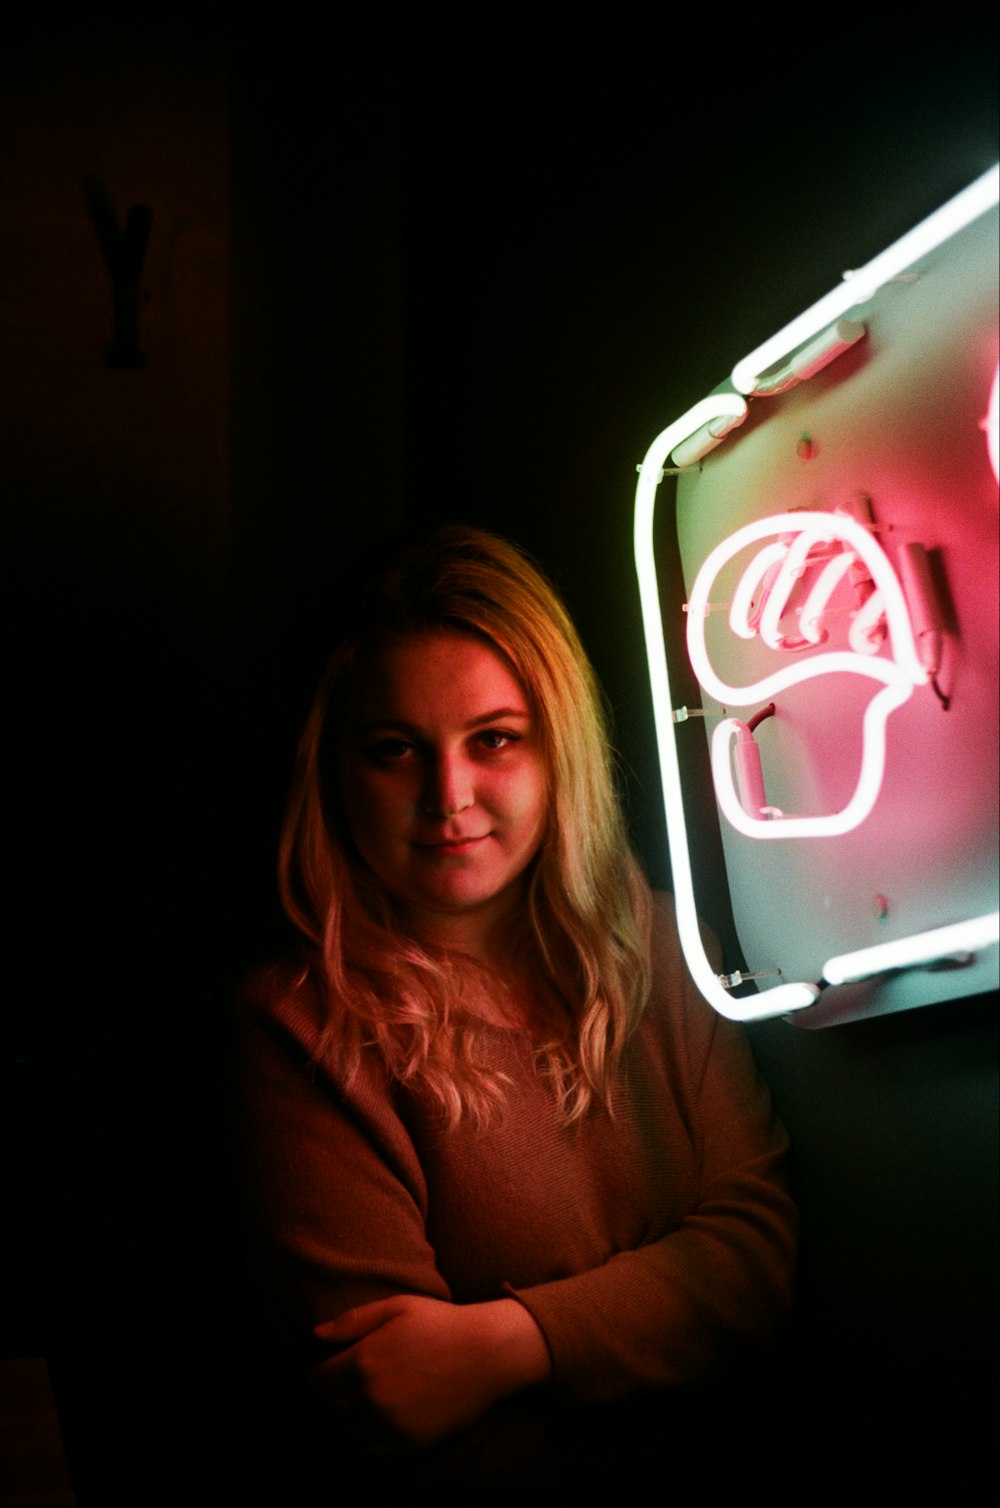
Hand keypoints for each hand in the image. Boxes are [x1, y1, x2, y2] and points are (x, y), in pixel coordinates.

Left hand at [311, 1293, 550, 1450]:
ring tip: (365, 1405)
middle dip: (332, 1399)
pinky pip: (372, 1452)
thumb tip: (315, 1334)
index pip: (316, 1385)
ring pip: (348, 1434)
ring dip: (350, 1421)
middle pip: (329, 1410)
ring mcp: (391, 1425)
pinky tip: (382, 1421)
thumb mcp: (397, 1307)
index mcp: (363, 1361)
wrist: (488, 1353)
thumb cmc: (441, 1323)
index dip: (317, 1380)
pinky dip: (369, 1440)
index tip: (326, 1375)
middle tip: (345, 1389)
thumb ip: (353, 1321)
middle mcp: (372, 1398)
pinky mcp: (410, 1445)